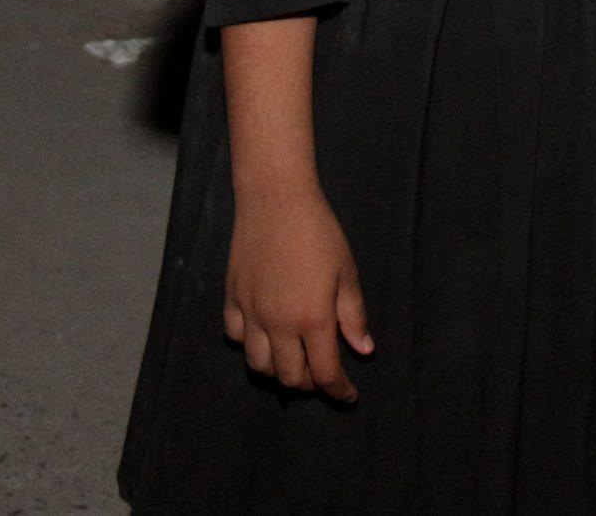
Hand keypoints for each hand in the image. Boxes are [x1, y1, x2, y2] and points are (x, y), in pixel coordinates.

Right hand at [224, 185, 372, 399]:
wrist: (276, 201)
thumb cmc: (319, 233)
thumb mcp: (346, 273)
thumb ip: (353, 316)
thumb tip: (363, 351)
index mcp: (312, 319)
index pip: (325, 373)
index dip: (339, 391)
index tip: (349, 395)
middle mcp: (277, 324)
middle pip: (289, 378)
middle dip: (310, 385)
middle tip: (323, 375)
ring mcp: (251, 313)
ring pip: (258, 365)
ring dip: (278, 371)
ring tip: (294, 361)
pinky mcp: (232, 298)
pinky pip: (235, 336)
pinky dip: (250, 344)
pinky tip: (264, 334)